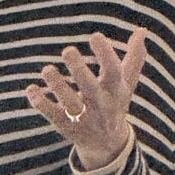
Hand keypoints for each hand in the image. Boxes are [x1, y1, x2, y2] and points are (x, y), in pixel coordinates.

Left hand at [25, 28, 147, 170]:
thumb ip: (134, 58)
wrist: (108, 145)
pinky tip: (32, 89)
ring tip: (47, 70)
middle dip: (79, 69)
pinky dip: (41, 103)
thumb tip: (142, 30)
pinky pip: (52, 115)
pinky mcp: (66, 126)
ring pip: (70, 103)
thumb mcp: (126, 84)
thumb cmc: (115, 103)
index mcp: (116, 90)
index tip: (95, 36)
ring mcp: (83, 117)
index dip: (106, 54)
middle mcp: (101, 104)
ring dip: (58, 86)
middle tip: (67, 50)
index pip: (114, 71)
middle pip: (90, 87)